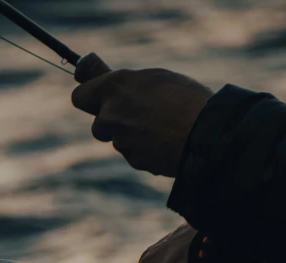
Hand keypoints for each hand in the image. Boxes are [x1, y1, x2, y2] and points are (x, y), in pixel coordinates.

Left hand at [72, 60, 211, 176]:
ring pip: (119, 142)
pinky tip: (166, 144)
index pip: (80, 97)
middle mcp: (111, 114)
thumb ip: (131, 87)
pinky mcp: (135, 160)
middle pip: (98, 126)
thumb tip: (120, 93)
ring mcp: (121, 140)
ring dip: (133, 139)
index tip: (96, 101)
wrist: (205, 131)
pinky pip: (136, 156)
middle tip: (135, 119)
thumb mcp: (156, 79)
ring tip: (160, 130)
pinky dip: (146, 153)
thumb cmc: (186, 99)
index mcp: (114, 87)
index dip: (89, 99)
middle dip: (112, 125)